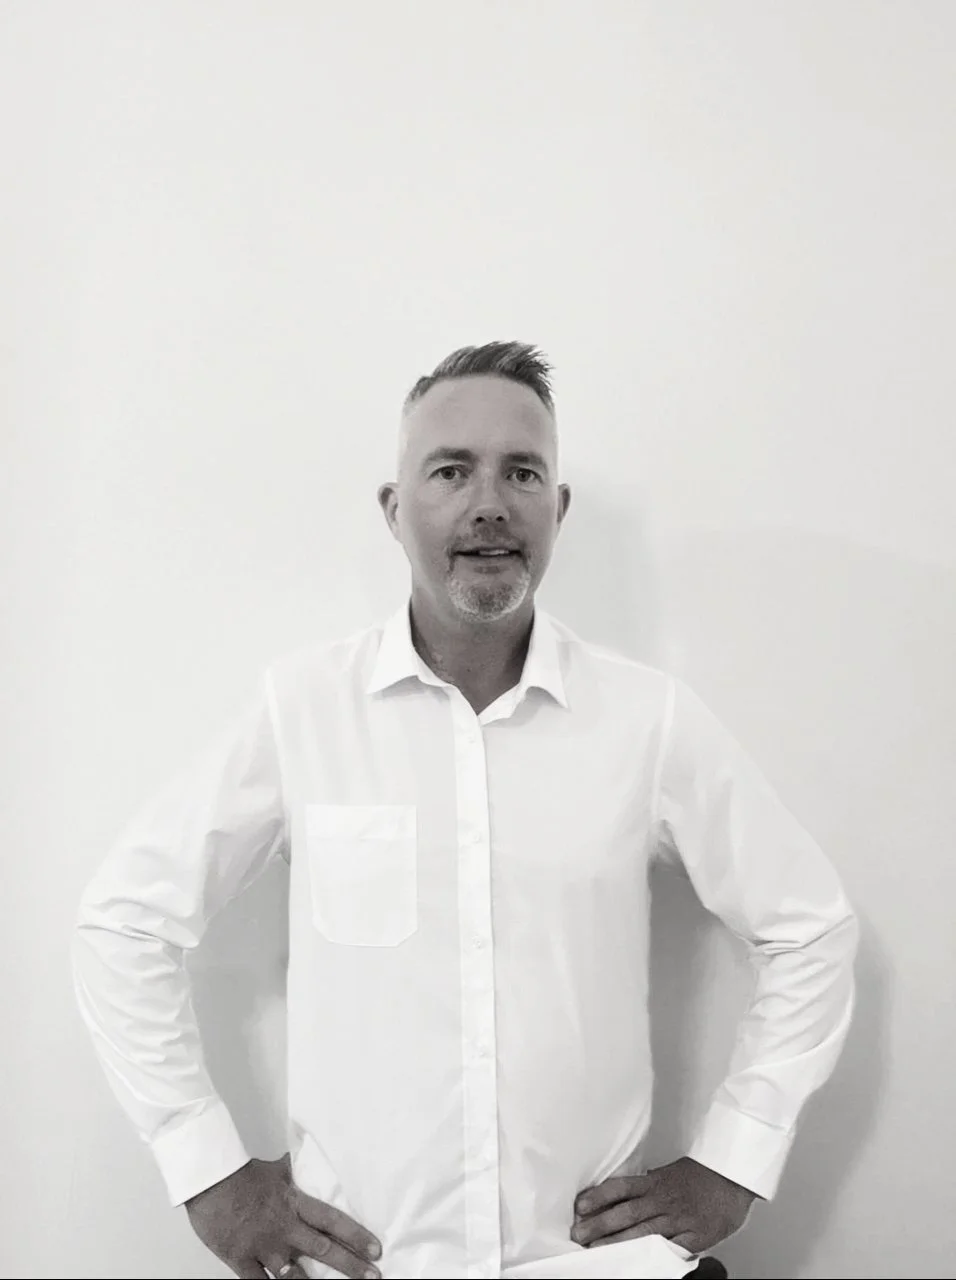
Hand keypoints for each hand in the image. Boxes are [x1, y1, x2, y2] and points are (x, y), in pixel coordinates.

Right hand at [184, 1152, 382, 1278]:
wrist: (208, 1177)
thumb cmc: (241, 1170)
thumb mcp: (275, 1168)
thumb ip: (292, 1175)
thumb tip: (303, 1158)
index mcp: (294, 1203)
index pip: (333, 1220)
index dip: (357, 1235)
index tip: (376, 1250)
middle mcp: (284, 1228)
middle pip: (323, 1250)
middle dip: (351, 1266)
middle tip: (373, 1278)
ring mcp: (263, 1247)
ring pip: (295, 1276)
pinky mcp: (241, 1260)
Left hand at [570, 1157, 755, 1256]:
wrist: (734, 1177)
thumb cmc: (702, 1175)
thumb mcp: (671, 1172)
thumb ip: (649, 1183)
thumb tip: (624, 1191)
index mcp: (655, 1182)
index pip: (620, 1188)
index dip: (599, 1196)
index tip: (580, 1207)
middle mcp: (663, 1199)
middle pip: (625, 1212)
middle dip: (599, 1224)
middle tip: (578, 1234)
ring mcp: (678, 1219)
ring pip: (642, 1232)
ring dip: (617, 1242)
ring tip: (596, 1249)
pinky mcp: (695, 1236)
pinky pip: (671, 1248)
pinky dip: (654, 1255)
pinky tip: (638, 1263)